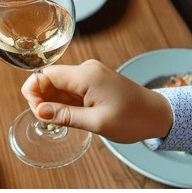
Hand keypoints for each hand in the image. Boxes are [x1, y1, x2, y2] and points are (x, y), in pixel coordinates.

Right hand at [21, 59, 172, 142]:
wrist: (158, 115)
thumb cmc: (133, 119)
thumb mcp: (96, 122)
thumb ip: (65, 116)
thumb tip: (39, 111)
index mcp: (86, 75)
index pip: (45, 74)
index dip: (33, 92)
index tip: (37, 112)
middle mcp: (86, 69)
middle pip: (49, 78)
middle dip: (41, 99)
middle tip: (47, 121)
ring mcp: (89, 74)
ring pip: (57, 84)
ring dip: (52, 102)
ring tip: (58, 121)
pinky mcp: (92, 80)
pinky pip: (69, 88)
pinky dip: (63, 102)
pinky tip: (67, 116)